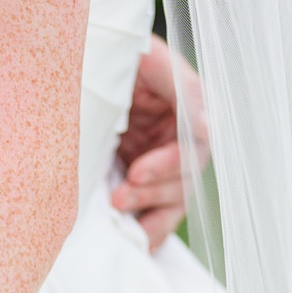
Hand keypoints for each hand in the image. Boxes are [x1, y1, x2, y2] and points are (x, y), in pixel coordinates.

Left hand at [112, 35, 205, 250]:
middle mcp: (184, 131)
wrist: (82, 57)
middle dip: (155, 188)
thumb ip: (180, 87)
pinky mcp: (148, 176)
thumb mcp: (146, 56)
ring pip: (175, 196)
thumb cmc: (113, 50)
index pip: (194, 140)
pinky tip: (139, 243)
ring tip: (118, 209)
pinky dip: (150, 228)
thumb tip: (209, 127)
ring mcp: (167, 155)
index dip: (168, 161)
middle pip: (187, 174)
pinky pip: (160, 210)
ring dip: (151, 211)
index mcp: (189, 100)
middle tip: (121, 194)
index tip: (139, 172)